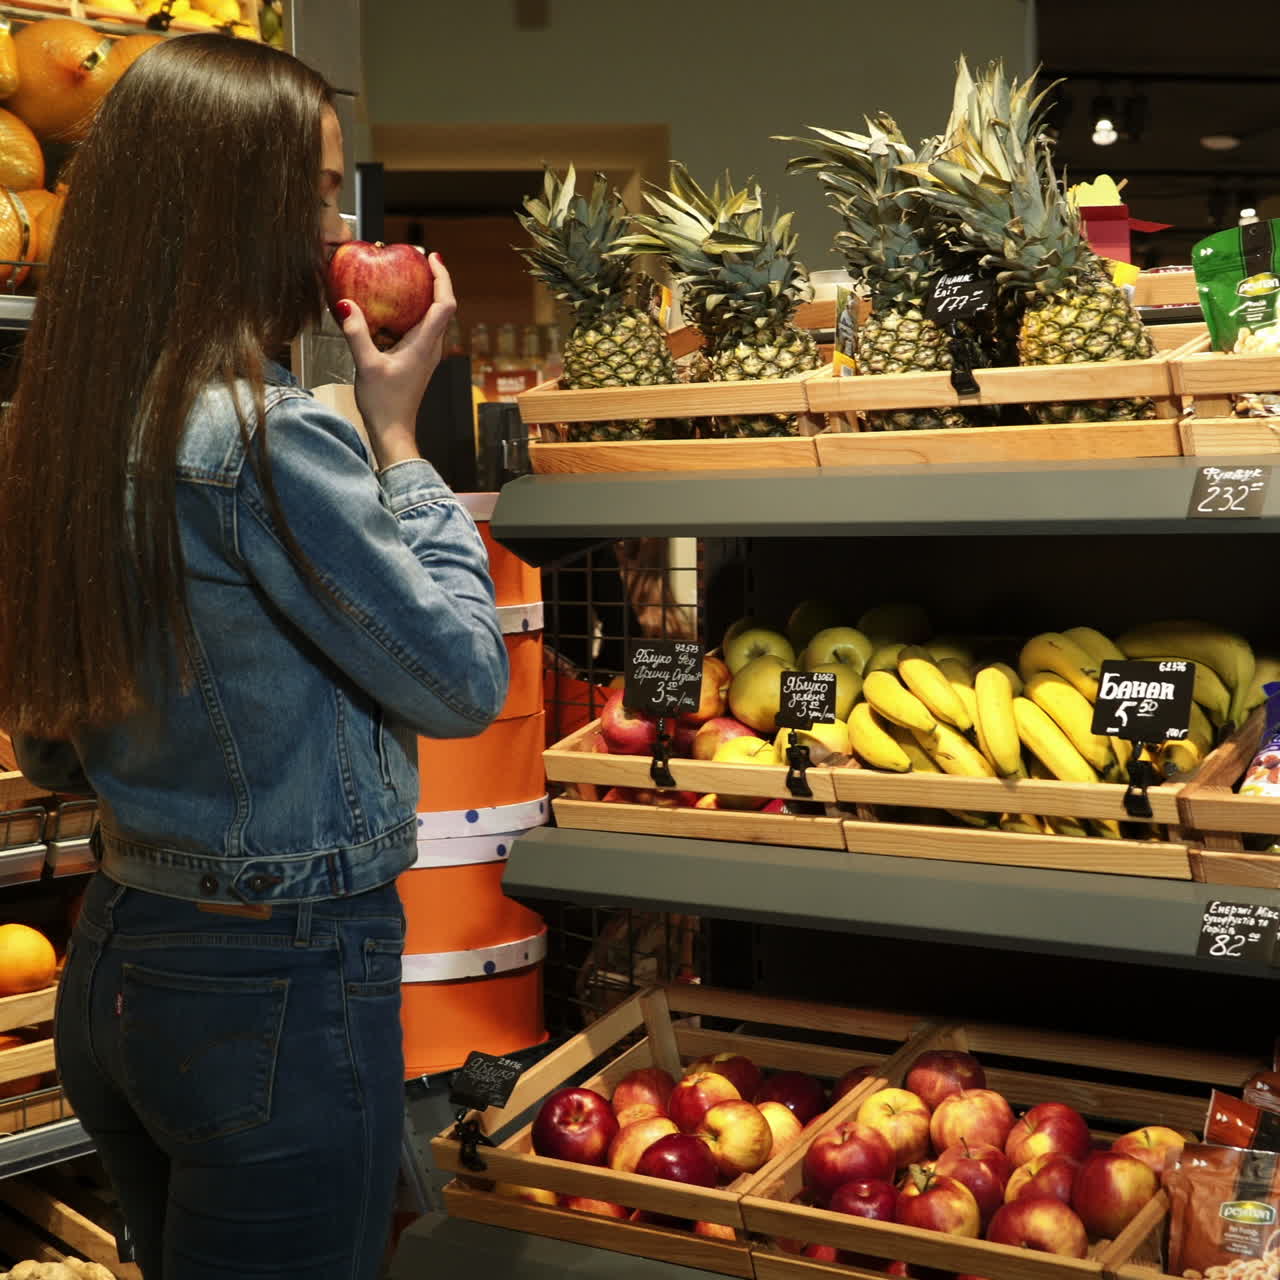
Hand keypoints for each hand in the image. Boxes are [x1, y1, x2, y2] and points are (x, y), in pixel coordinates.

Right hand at [336, 252, 456, 469]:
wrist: (394, 431)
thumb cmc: (385, 404)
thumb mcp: (367, 365)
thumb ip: (357, 333)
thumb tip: (346, 305)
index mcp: (425, 345)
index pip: (445, 304)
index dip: (443, 278)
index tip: (433, 258)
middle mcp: (431, 347)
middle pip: (444, 306)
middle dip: (436, 280)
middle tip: (420, 260)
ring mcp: (427, 354)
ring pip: (434, 317)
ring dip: (426, 295)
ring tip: (409, 276)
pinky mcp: (419, 360)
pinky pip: (422, 328)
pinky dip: (413, 311)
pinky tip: (394, 307)